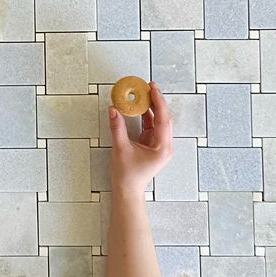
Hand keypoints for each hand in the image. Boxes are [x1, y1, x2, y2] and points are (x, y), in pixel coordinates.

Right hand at [108, 81, 173, 196]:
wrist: (127, 190)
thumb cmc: (127, 174)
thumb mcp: (120, 148)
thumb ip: (117, 127)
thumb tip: (113, 109)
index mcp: (162, 147)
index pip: (163, 119)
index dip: (158, 101)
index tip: (152, 88)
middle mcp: (164, 145)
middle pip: (163, 117)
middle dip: (156, 101)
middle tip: (148, 86)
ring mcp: (159, 144)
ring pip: (158, 121)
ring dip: (151, 107)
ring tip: (143, 93)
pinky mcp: (152, 145)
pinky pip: (151, 126)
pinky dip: (145, 116)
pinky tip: (139, 107)